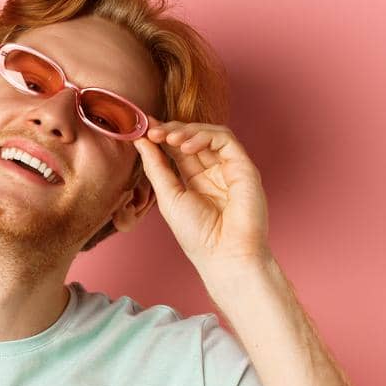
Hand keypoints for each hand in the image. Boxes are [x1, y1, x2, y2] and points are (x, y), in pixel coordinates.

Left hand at [134, 118, 275, 279]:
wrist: (224, 256)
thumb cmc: (198, 236)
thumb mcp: (168, 197)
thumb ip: (156, 168)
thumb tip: (141, 140)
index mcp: (196, 180)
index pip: (179, 149)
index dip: (162, 136)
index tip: (143, 128)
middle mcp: (214, 171)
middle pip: (193, 138)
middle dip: (172, 130)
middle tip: (153, 130)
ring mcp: (230, 168)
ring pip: (210, 134)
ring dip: (187, 131)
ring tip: (169, 138)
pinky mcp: (244, 167)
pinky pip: (225, 140)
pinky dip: (205, 136)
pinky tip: (186, 146)